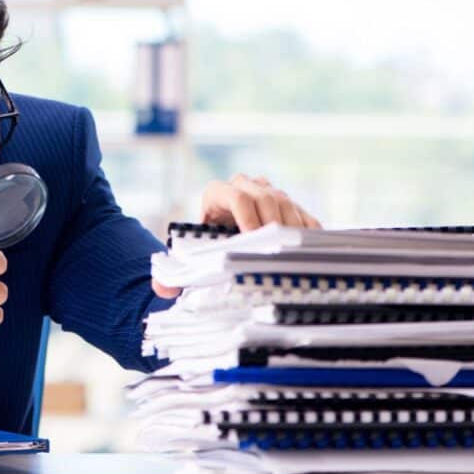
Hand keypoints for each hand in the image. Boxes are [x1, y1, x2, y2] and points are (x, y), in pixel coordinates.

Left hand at [152, 173, 320, 299]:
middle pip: (265, 196)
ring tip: (294, 251)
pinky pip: (302, 212)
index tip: (255, 239)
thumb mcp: (190, 255)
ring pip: (285, 201)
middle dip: (272, 222)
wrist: (222, 237)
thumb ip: (173, 274)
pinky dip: (308, 229)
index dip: (247, 216)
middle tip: (278, 249)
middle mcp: (244, 185)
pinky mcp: (287, 204)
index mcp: (217, 192)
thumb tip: (163, 289)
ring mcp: (267, 191)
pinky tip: (309, 248)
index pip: (236, 197)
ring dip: (291, 226)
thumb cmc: (205, 247)